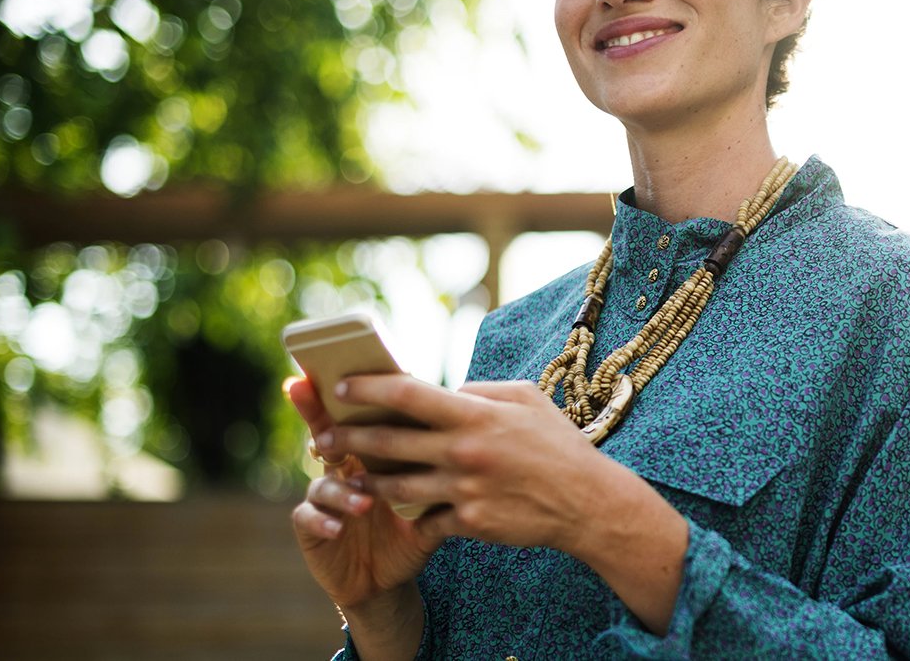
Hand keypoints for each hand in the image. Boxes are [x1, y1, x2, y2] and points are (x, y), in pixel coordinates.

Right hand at [285, 376, 441, 614]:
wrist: (391, 576)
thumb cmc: (415, 525)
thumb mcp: (433, 492)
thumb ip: (445, 458)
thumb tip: (474, 419)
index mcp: (372, 451)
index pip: (361, 414)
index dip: (351, 392)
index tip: (347, 372)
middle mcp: (343, 467)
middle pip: (326, 432)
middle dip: (317, 415)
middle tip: (320, 407)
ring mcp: (324, 496)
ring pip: (322, 481)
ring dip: (341, 489)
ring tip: (364, 501)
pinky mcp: (312, 528)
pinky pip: (308, 518)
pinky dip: (323, 520)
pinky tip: (337, 528)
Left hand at [328, 376, 689, 633]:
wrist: (586, 502)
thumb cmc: (557, 444)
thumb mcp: (525, 399)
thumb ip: (481, 392)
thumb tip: (447, 390)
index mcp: (474, 414)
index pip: (407, 394)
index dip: (367, 388)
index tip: (341, 387)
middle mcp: (463, 451)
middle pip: (387, 442)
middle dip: (347, 438)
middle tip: (323, 437)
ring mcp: (464, 490)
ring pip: (395, 486)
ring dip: (367, 481)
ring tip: (350, 476)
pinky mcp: (469, 523)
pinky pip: (426, 519)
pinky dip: (412, 515)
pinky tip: (398, 511)